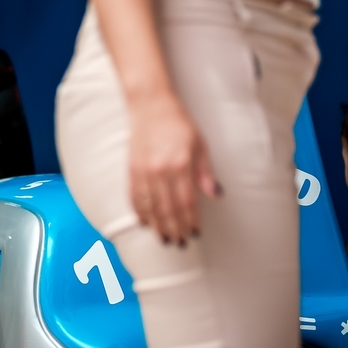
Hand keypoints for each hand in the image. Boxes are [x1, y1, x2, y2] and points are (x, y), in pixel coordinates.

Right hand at [128, 93, 219, 243]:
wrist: (150, 105)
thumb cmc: (177, 122)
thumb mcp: (200, 144)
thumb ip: (206, 172)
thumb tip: (216, 195)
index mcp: (180, 165)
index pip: (186, 202)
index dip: (190, 221)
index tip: (195, 233)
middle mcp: (160, 171)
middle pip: (167, 208)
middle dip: (174, 228)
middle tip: (179, 243)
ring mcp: (143, 170)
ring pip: (150, 206)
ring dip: (157, 225)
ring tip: (164, 238)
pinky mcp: (131, 168)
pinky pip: (134, 195)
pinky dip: (139, 211)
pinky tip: (144, 222)